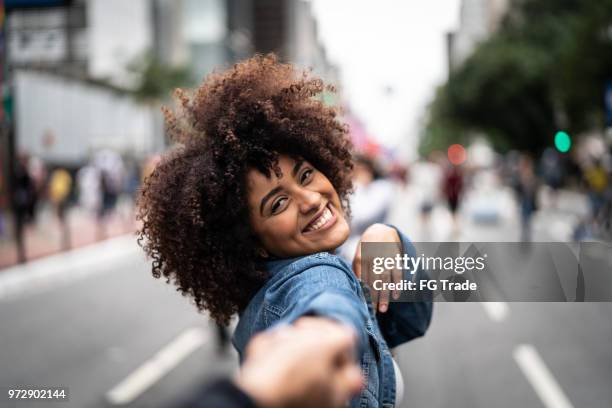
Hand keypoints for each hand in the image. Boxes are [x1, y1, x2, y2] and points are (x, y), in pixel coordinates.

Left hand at [236, 317, 362, 407]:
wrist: (258, 400)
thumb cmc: (298, 398)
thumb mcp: (335, 396)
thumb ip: (349, 382)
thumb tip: (354, 377)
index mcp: (328, 339)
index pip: (347, 336)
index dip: (347, 358)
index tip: (341, 376)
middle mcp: (304, 330)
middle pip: (322, 333)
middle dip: (324, 351)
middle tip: (322, 375)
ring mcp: (281, 334)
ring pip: (298, 337)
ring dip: (302, 351)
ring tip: (300, 377)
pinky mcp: (262, 342)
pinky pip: (278, 344)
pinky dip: (281, 354)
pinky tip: (281, 374)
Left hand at [352, 223, 402, 312]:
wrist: (380, 230)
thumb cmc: (366, 248)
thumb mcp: (358, 256)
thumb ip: (357, 270)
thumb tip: (357, 288)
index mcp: (361, 259)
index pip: (362, 281)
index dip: (364, 294)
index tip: (364, 307)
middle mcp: (372, 259)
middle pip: (373, 283)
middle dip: (374, 299)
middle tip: (374, 313)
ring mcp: (385, 258)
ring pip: (385, 280)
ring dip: (385, 296)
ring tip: (383, 310)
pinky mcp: (396, 258)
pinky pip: (397, 273)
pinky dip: (398, 285)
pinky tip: (396, 296)